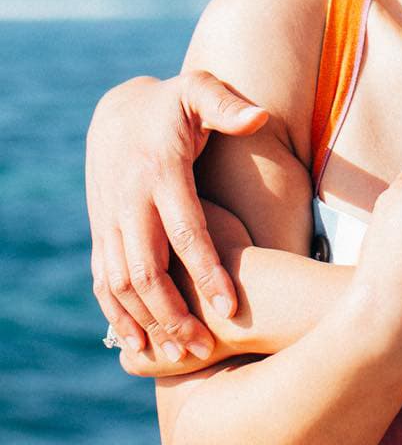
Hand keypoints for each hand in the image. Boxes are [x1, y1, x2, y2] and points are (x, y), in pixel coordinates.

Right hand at [87, 72, 267, 358]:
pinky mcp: (100, 230)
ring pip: (120, 283)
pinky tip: (137, 341)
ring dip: (147, 322)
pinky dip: (116, 313)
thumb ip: (228, 103)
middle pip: (147, 270)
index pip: (185, 230)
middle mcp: (129, 201)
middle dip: (175, 313)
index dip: (206, 271)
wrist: (118, 108)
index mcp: (160, 172)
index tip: (231, 309)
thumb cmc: (173, 102)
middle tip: (205, 349)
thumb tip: (259, 116)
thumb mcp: (199, 89)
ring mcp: (110, 219)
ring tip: (179, 356)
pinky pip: (102, 279)